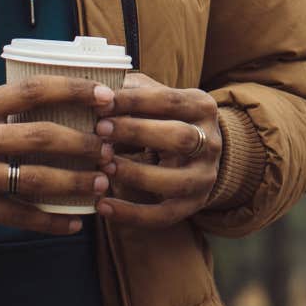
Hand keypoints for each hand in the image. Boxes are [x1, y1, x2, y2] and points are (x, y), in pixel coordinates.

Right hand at [0, 77, 111, 235]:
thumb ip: (5, 108)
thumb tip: (63, 99)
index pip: (33, 90)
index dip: (73, 91)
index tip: (105, 96)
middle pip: (40, 137)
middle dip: (82, 143)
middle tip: (111, 147)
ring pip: (33, 179)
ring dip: (74, 183)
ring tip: (101, 183)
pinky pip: (18, 215)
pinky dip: (50, 221)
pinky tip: (74, 222)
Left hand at [94, 72, 221, 227]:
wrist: (197, 152)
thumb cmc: (161, 118)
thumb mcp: (155, 99)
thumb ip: (131, 92)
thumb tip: (94, 91)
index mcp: (202, 107)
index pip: (170, 100)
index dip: (134, 101)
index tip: (100, 103)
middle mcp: (211, 141)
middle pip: (180, 138)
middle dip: (138, 133)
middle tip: (99, 130)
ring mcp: (205, 176)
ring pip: (176, 180)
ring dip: (136, 174)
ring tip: (102, 167)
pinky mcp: (193, 204)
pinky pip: (165, 215)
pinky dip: (132, 214)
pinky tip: (103, 206)